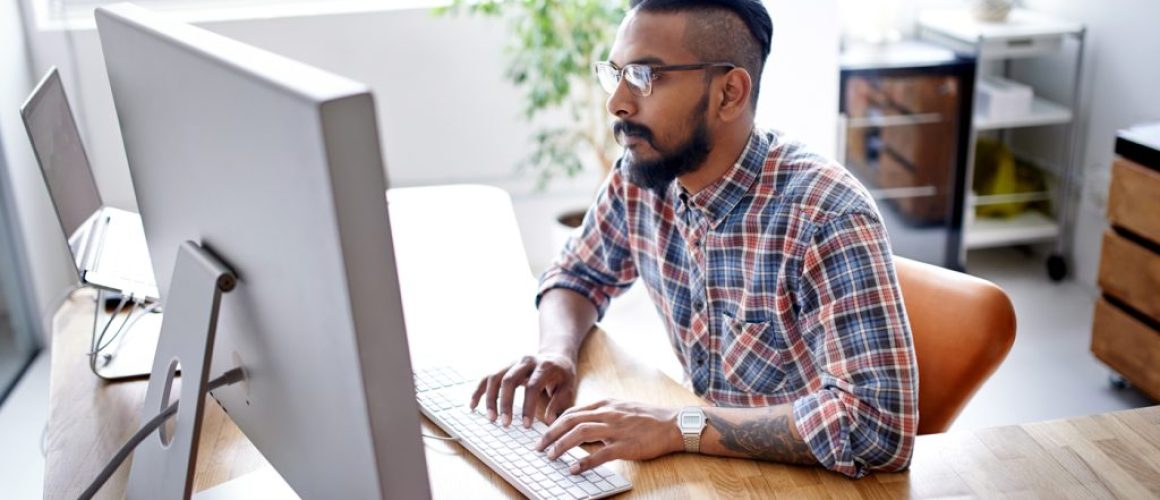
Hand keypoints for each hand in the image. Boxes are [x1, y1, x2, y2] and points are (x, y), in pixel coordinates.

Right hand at [469, 353, 576, 427]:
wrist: (556, 356)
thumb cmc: (562, 376)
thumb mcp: (568, 387)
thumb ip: (559, 403)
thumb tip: (550, 422)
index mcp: (543, 366)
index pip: (532, 386)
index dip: (527, 407)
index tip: (525, 426)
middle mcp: (526, 361)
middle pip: (509, 380)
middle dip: (505, 403)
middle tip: (505, 424)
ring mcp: (512, 362)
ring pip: (495, 378)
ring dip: (490, 399)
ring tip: (491, 418)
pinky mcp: (504, 367)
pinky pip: (487, 378)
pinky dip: (479, 391)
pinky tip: (473, 405)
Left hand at [535, 399, 682, 473]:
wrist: (673, 424)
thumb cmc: (648, 418)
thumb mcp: (621, 409)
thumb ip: (602, 414)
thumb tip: (582, 424)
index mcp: (605, 405)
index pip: (572, 411)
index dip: (554, 423)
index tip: (544, 433)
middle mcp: (607, 414)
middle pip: (570, 420)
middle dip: (550, 434)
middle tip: (538, 446)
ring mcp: (616, 429)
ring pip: (580, 433)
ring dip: (561, 445)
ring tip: (550, 456)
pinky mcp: (626, 446)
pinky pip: (600, 454)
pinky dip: (584, 462)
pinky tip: (574, 469)